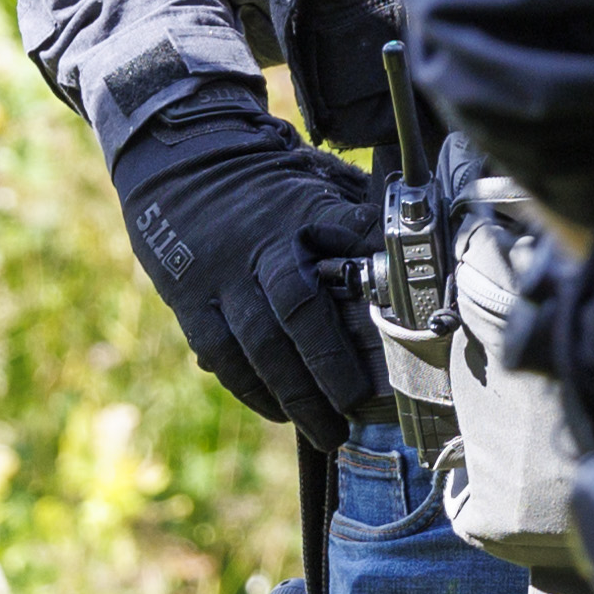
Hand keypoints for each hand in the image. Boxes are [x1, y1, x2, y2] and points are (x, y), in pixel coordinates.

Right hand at [110, 103, 390, 447]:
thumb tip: (413, 255)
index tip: (404, 328)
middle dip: (330, 366)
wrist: (180, 161)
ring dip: (295, 394)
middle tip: (357, 409)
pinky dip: (251, 390)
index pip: (347, 244)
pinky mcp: (190, 299)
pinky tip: (279, 413)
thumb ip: (358, 220)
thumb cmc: (265, 181)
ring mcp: (220, 275)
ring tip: (327, 431)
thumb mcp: (317, 182)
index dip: (377, 285)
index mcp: (302, 211)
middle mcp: (260, 246)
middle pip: (298, 310)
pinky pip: (221, 355)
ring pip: (258, 344)